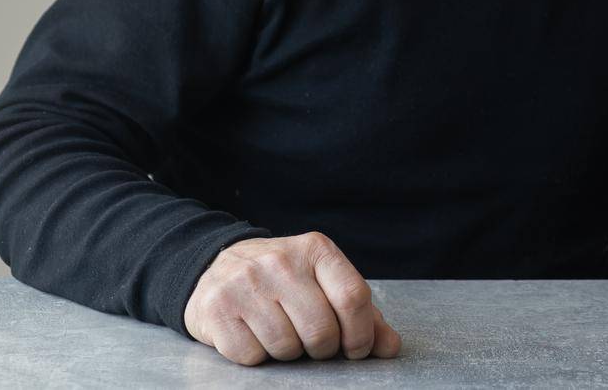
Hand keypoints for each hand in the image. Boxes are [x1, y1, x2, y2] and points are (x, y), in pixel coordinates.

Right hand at [183, 233, 400, 365]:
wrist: (217, 267)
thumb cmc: (283, 281)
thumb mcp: (324, 283)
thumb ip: (361, 314)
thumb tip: (390, 347)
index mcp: (315, 249)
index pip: (353, 297)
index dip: (361, 334)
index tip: (356, 349)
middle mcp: (280, 262)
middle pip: (321, 330)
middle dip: (323, 350)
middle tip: (314, 344)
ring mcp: (245, 284)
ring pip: (286, 347)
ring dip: (289, 353)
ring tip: (281, 333)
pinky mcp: (217, 309)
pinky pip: (252, 356)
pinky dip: (258, 357)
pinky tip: (254, 335)